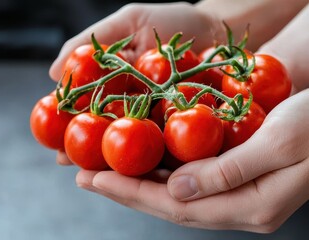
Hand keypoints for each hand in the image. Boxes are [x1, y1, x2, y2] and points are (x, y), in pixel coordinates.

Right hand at [51, 2, 221, 164]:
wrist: (219, 30)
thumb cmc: (173, 22)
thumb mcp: (129, 21)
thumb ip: (92, 42)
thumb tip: (52, 72)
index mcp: (116, 84)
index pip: (86, 108)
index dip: (69, 125)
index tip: (54, 141)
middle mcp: (133, 106)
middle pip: (104, 132)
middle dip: (85, 150)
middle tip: (68, 163)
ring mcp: (157, 120)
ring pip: (131, 145)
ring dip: (111, 162)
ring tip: (94, 174)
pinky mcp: (184, 128)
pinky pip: (167, 144)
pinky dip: (152, 157)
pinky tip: (139, 171)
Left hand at [76, 88, 308, 232]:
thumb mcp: (281, 142)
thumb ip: (228, 172)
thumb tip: (175, 190)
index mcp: (252, 207)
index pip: (179, 208)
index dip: (133, 194)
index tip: (95, 179)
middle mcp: (240, 205)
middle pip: (170, 204)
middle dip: (126, 190)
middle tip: (86, 176)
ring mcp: (237, 191)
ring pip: (176, 192)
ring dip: (138, 181)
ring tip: (102, 170)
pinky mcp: (234, 173)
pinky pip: (188, 176)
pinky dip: (159, 169)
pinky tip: (140, 160)